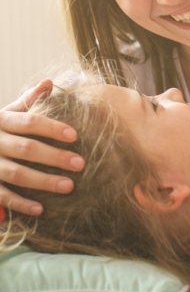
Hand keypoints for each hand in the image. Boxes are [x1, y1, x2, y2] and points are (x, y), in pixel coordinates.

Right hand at [0, 80, 83, 214]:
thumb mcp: (8, 111)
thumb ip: (28, 99)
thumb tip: (49, 82)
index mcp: (2, 120)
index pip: (29, 121)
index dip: (52, 128)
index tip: (75, 135)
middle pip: (26, 148)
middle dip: (54, 157)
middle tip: (80, 164)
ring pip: (16, 173)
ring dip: (43, 181)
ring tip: (69, 186)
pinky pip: (2, 196)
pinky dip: (20, 204)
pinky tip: (41, 209)